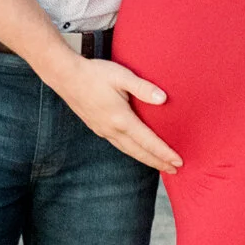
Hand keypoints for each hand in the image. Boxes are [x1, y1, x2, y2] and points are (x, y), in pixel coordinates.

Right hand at [53, 55, 182, 174]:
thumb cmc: (94, 74)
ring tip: (159, 164)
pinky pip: (119, 145)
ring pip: (128, 151)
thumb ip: (143, 88)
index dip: (164, 153)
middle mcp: (112, 129)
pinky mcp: (97, 127)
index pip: (148, 141)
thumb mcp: (122, 76)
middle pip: (139, 152)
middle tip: (175, 170)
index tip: (178, 162)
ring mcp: (103, 130)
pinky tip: (136, 149)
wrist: (65, 76)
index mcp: (121, 119)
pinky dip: (132, 151)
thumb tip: (163, 99)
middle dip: (158, 162)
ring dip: (145, 159)